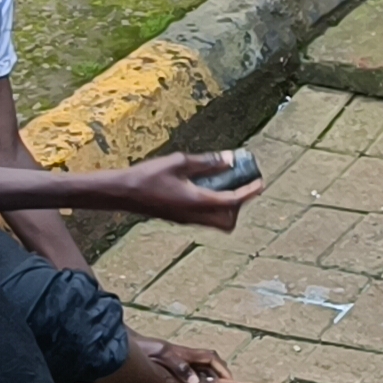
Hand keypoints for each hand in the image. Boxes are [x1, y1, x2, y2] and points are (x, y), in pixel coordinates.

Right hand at [119, 152, 260, 229]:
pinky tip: (207, 185)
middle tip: (241, 184)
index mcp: (197, 202)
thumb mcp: (180, 162)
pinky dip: (213, 205)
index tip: (260, 182)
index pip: (232, 201)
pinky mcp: (179, 218)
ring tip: (225, 183)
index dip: (249, 192)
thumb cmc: (148, 175)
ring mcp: (186, 219)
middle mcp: (194, 215)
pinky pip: (204, 217)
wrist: (122, 192)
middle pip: (228, 222)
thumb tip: (230, 160)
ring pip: (216, 222)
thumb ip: (207, 162)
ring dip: (226, 207)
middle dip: (239, 205)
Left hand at [134, 333, 230, 382]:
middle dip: (218, 373)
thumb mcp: (163, 356)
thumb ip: (180, 368)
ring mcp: (176, 359)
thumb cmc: (144, 349)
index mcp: (186, 353)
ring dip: (208, 377)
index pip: (211, 358)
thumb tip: (195, 382)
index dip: (222, 369)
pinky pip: (188, 372)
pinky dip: (195, 379)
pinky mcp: (168, 365)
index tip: (229, 381)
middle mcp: (184, 356)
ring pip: (199, 367)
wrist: (126, 345)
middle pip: (208, 362)